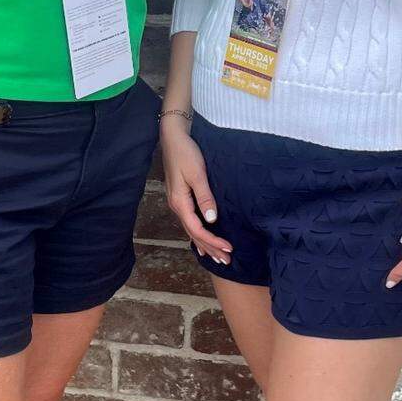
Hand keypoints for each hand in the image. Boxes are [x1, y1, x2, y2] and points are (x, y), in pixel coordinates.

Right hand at [161, 120, 231, 263]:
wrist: (173, 138)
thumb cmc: (186, 153)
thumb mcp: (197, 174)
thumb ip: (204, 197)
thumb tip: (212, 220)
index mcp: (180, 203)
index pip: (198, 230)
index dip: (213, 242)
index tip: (229, 249)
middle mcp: (177, 206)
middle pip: (194, 235)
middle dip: (211, 249)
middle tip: (227, 262)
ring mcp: (178, 203)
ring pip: (191, 231)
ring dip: (205, 245)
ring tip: (217, 258)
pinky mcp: (181, 198)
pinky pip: (189, 224)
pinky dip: (197, 236)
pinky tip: (201, 243)